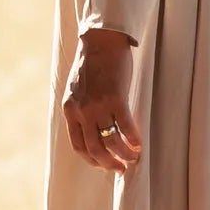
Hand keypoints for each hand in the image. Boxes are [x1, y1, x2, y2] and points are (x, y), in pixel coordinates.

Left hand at [62, 29, 142, 172]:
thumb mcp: (78, 89)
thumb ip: (82, 108)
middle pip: (94, 149)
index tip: (104, 165)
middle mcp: (81, 111)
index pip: (78, 146)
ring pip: (111, 142)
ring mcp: (97, 106)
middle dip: (109, 164)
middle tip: (121, 168)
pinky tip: (139, 144)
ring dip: (124, 154)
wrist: (101, 41)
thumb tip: (95, 128)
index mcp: (69, 110)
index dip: (92, 160)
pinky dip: (133, 139)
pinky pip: (125, 127)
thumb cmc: (93, 63)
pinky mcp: (115, 98)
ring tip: (134, 157)